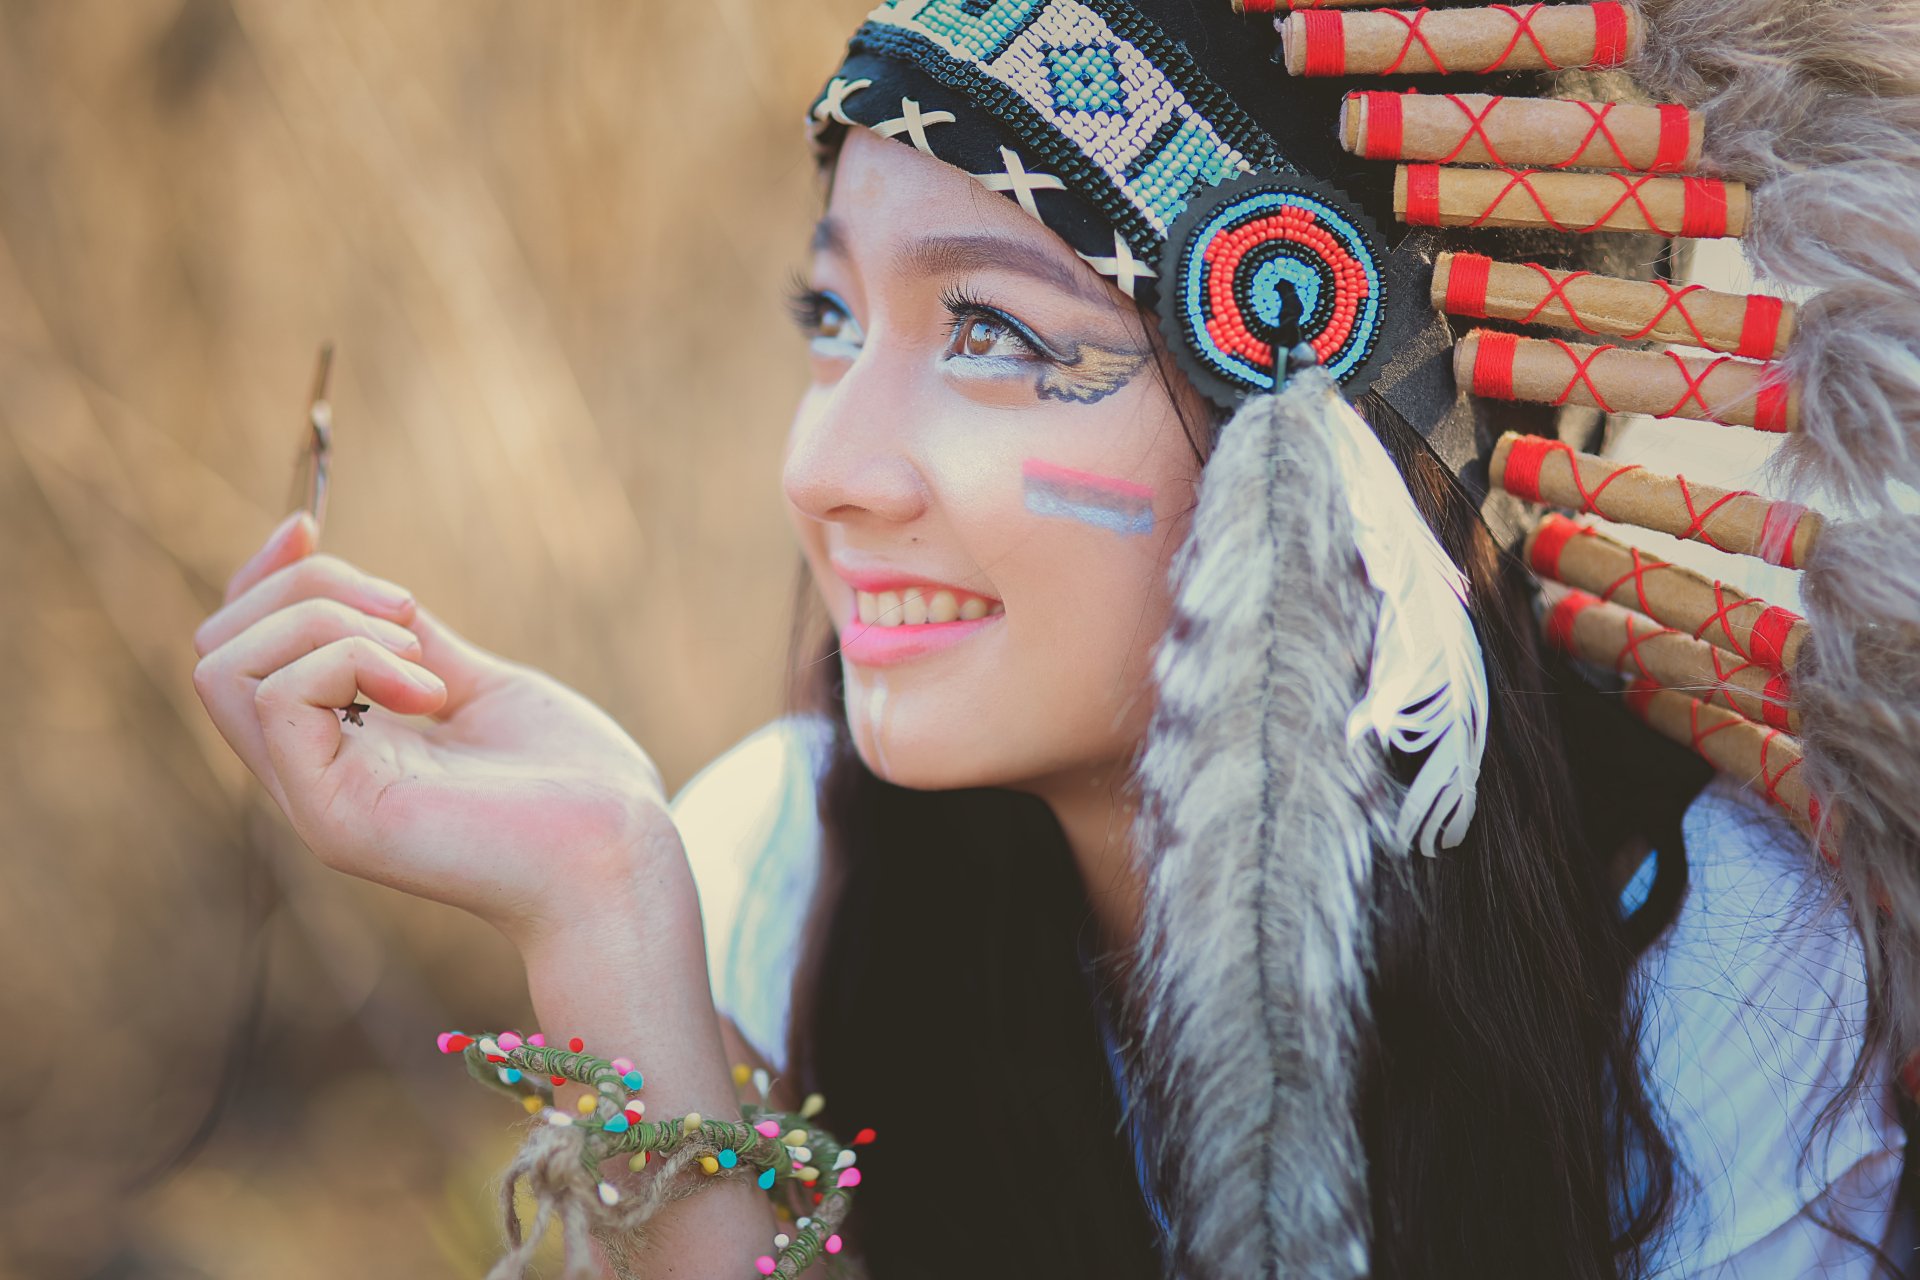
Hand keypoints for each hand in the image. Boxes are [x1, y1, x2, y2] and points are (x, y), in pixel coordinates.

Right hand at [192, 510, 673, 945]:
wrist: (622, 856)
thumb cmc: (578, 786)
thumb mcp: (485, 688)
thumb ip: (419, 649)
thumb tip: (371, 591)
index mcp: (345, 747)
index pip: (243, 652)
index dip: (263, 578)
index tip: (308, 526)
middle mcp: (315, 775)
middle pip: (221, 646)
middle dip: (304, 589)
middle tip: (412, 615)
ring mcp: (316, 799)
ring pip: (227, 666)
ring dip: (327, 624)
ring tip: (425, 664)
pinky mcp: (334, 817)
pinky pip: (280, 698)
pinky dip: (350, 658)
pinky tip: (430, 692)